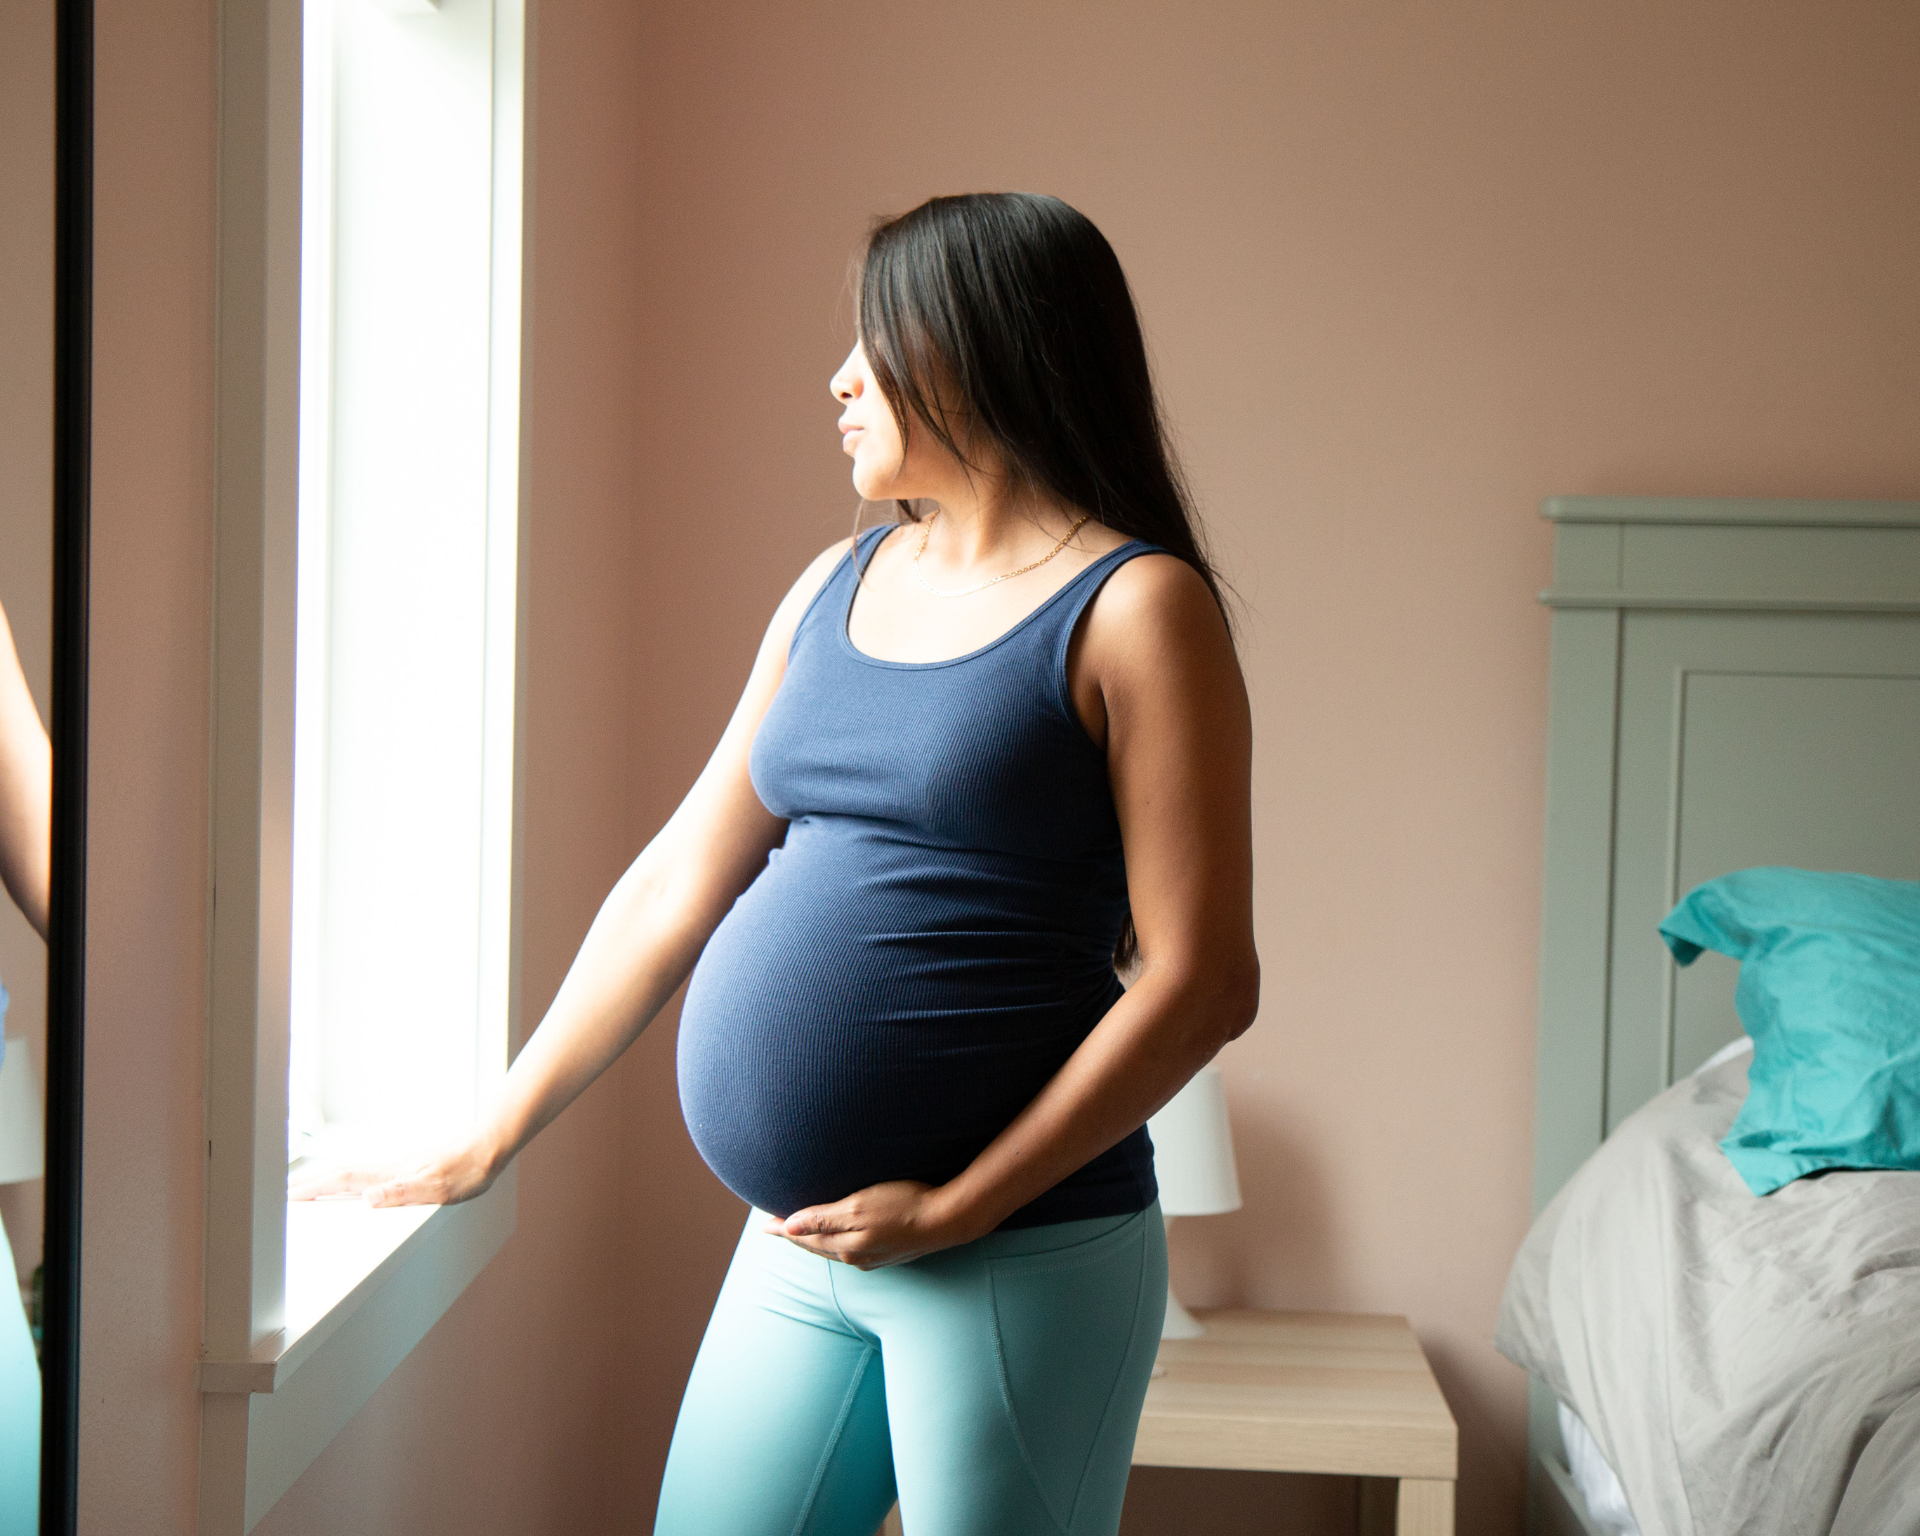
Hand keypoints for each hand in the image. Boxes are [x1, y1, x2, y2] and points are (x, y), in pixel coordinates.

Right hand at [288, 1137, 500, 1208]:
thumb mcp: (436, 1188)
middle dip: (314, 1184)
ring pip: (357, 1175)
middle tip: (289, 1193)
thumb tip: (367, 1199)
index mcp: (391, 1175)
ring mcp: (401, 1169)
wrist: (489, 1148)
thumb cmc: (468, 1168)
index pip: (344, 1179)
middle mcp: (392, 1170)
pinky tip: (359, 1189)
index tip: (289, 1194)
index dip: (315, 1187)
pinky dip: (355, 1182)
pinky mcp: (413, 1170)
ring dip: (332, 1182)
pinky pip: (374, 1177)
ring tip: (313, 1191)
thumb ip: (401, 1193)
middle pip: (343, 1175)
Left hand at [765, 1180, 984, 1269]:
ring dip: (814, 1241)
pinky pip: (850, 1250)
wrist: (947, 1219)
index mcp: (845, 1246)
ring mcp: (873, 1258)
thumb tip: (788, 1225)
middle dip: (795, 1237)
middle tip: (776, 1228)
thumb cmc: (903, 1205)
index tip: (764, 1225)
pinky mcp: (889, 1253)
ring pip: (833, 1250)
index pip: (804, 1238)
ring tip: (801, 1233)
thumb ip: (822, 1218)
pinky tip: (839, 1237)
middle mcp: (856, 1257)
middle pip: (816, 1247)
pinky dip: (835, 1243)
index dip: (784, 1229)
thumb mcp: (858, 1207)